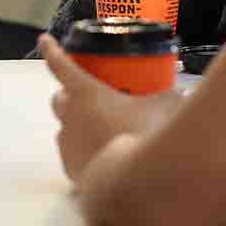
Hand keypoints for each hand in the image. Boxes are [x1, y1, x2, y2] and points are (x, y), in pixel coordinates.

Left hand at [38, 34, 179, 182]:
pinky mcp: (70, 168)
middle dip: (68, 94)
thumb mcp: (163, 108)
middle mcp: (70, 115)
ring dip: (76, 122)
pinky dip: (81, 148)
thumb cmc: (143, 135)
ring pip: (64, 126)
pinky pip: (71, 152)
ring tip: (98, 128)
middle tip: (89, 96)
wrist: (132, 185)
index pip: (60, 64)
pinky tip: (99, 153)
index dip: (51, 49)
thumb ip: (170, 96)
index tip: (44, 40)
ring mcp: (67, 143)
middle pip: (59, 98)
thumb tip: (180, 91)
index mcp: (85, 92)